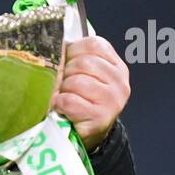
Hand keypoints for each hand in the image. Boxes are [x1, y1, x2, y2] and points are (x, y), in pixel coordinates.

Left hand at [54, 35, 129, 149]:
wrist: (88, 133)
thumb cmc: (82, 99)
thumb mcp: (83, 74)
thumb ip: (75, 57)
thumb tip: (55, 41)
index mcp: (115, 65)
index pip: (94, 45)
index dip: (73, 52)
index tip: (67, 64)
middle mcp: (119, 81)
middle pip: (84, 63)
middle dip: (65, 73)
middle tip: (62, 85)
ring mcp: (113, 100)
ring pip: (77, 82)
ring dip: (63, 90)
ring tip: (64, 97)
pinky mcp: (101, 117)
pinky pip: (70, 102)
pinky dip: (60, 104)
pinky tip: (62, 108)